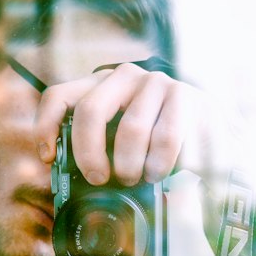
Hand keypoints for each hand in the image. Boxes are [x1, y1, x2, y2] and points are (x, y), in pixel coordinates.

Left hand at [33, 64, 200, 186]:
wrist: (209, 135)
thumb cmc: (153, 145)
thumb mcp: (117, 144)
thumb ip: (94, 151)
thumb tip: (62, 178)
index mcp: (99, 87)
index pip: (58, 96)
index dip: (46, 127)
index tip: (49, 158)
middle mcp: (124, 77)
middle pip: (90, 111)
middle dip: (90, 153)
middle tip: (99, 178)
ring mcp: (155, 83)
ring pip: (130, 129)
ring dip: (130, 164)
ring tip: (137, 179)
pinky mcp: (184, 96)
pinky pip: (165, 138)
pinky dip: (159, 163)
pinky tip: (158, 173)